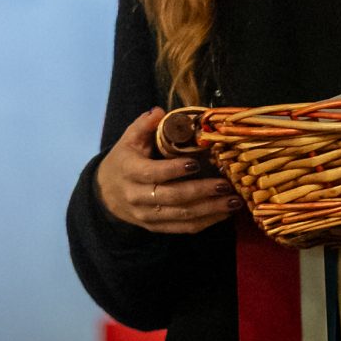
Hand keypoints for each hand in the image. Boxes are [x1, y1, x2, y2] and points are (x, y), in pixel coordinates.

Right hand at [96, 108, 243, 233]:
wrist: (106, 194)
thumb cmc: (123, 161)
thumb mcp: (128, 139)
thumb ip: (144, 125)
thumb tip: (160, 111)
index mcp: (130, 171)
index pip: (153, 173)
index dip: (173, 170)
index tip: (195, 163)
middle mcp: (138, 197)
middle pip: (172, 197)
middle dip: (201, 191)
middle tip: (225, 185)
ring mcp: (148, 216)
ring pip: (181, 215)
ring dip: (210, 210)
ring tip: (233, 202)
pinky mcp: (157, 227)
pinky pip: (183, 228)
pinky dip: (206, 222)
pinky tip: (224, 214)